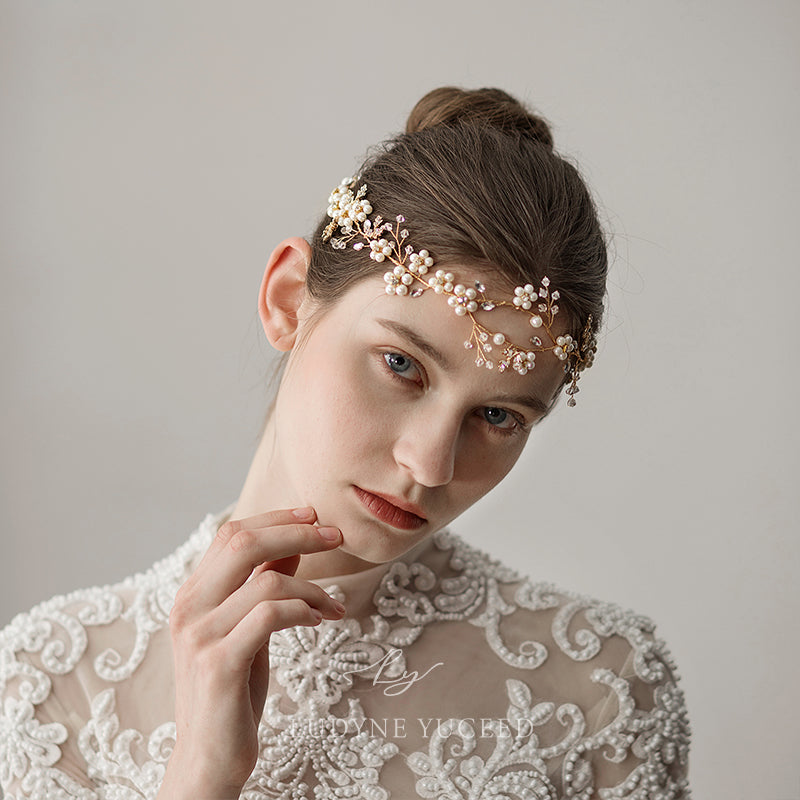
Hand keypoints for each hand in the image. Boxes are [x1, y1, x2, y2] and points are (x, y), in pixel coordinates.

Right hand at [157, 507, 344, 798]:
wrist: (208, 759)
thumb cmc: (231, 691)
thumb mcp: (248, 628)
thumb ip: (261, 585)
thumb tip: (294, 543)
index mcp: (191, 594)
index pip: (231, 533)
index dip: (275, 518)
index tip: (314, 516)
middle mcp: (187, 607)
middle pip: (243, 542)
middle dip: (297, 532)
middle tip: (335, 536)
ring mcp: (200, 636)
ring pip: (267, 581)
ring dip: (313, 588)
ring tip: (332, 607)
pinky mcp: (219, 664)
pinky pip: (272, 616)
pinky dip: (305, 611)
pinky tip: (321, 622)